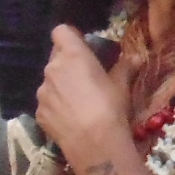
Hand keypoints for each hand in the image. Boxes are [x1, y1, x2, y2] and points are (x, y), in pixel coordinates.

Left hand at [34, 26, 130, 162]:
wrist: (94, 143)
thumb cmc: (110, 107)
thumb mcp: (122, 86)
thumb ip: (125, 67)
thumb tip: (136, 56)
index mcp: (73, 55)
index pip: (61, 31)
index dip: (71, 37)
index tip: (83, 46)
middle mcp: (52, 68)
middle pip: (55, 56)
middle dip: (68, 62)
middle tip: (85, 76)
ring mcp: (42, 91)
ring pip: (50, 80)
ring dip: (61, 85)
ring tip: (78, 102)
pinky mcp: (38, 111)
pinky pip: (47, 102)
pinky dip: (56, 105)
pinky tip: (70, 118)